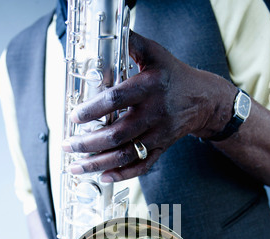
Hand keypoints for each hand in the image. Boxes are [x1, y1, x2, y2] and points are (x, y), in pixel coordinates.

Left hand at [63, 30, 235, 181]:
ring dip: (98, 164)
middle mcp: (154, 114)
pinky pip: (142, 166)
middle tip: (67, 145)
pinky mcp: (161, 148)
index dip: (93, 110)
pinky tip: (104, 177)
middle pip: (117, 134)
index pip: (116, 100)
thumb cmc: (173, 74)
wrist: (202, 99)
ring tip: (76, 167)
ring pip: (125, 154)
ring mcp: (158, 135)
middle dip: (88, 144)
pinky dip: (122, 174)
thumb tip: (110, 31)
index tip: (74, 116)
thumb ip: (132, 43)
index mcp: (150, 87)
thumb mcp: (155, 53)